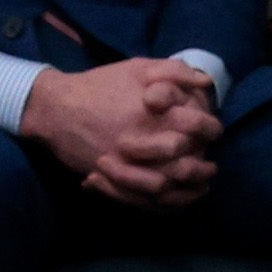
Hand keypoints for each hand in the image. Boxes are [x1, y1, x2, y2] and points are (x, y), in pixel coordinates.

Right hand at [30, 54, 221, 205]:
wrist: (56, 108)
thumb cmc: (100, 85)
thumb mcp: (137, 67)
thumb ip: (175, 71)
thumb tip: (206, 83)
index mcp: (153, 113)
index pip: (197, 126)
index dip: (212, 129)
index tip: (215, 131)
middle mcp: (142, 142)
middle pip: (186, 162)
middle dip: (204, 165)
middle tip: (211, 164)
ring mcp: (126, 165)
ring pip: (167, 188)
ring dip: (189, 190)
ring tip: (201, 186)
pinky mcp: (112, 181)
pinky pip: (144, 201)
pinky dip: (165, 205)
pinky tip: (177, 199)